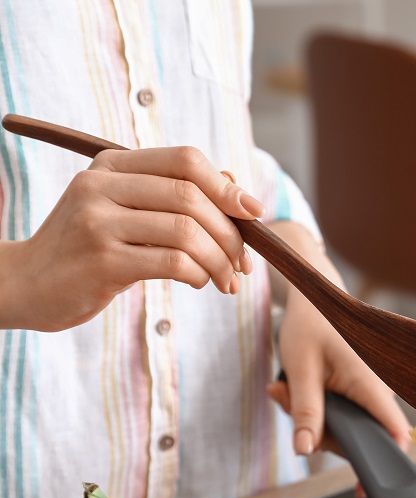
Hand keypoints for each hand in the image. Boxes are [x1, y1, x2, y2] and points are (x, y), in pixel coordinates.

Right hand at [0, 146, 261, 331]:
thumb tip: (237, 188)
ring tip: (225, 280)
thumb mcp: (124, 211)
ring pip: (187, 231)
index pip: (185, 160)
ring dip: (220, 260)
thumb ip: (172, 196)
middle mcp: (101, 185)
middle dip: (231, 233)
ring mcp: (98, 222)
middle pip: (192, 196)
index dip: (227, 186)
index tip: (254, 214)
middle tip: (243, 263)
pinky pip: (174, 262)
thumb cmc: (88, 249)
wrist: (26, 284)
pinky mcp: (102, 261)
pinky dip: (200, 274)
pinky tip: (200, 283)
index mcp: (111, 165)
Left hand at [267, 294, 410, 457]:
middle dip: (319, 432)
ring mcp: (370, 391)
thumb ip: (305, 413)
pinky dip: (317, 410)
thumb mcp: (301, 371)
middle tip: (283, 400)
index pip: (394, 432)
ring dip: (313, 419)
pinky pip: (342, 414)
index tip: (364, 485)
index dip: (384, 462)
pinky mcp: (361, 390)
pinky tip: (295, 389)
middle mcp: (378, 390)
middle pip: (358, 435)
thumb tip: (305, 451)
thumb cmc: (311, 327)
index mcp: (371, 384)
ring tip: (283, 389)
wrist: (316, 299)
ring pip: (346, 426)